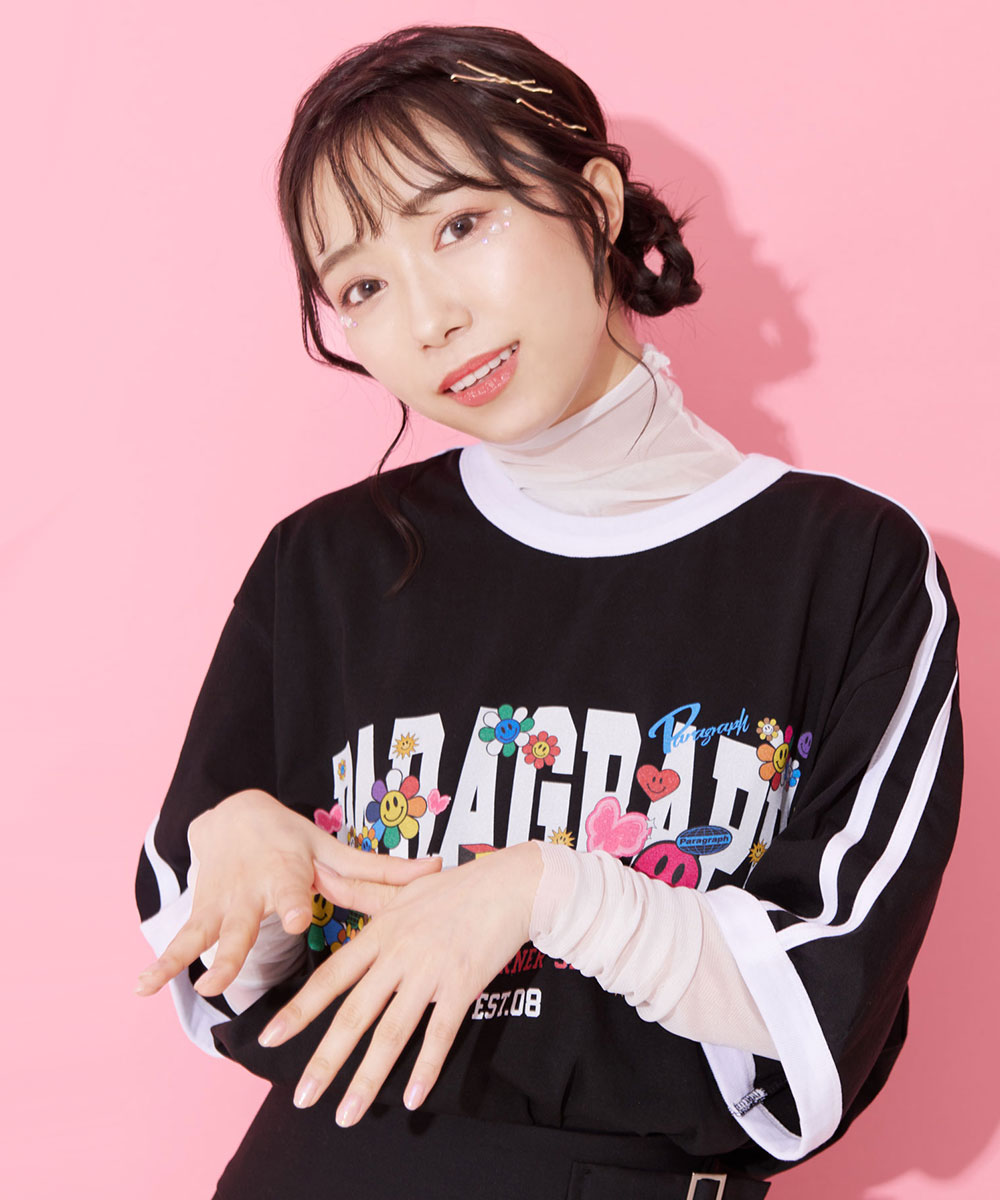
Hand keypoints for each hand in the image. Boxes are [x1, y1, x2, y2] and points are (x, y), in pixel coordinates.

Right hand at [134, 788, 441, 997]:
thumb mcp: (334, 852)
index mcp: (287, 873)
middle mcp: (253, 890)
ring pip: (211, 934)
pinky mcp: (202, 912)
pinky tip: (142, 987)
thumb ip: (383, 870)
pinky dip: (161, 963)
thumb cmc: (295, 841)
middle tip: (229, 971)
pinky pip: (180, 940)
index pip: (291, 890)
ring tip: (199, 986)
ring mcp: (224, 903)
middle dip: (239, 943)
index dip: (294, 902)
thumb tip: (442, 868)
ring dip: (202, 960)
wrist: (233, 815)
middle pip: (246, 921)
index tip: (297, 915)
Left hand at [256, 840, 543, 1124]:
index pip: (331, 977)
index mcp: (380, 933)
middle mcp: (398, 955)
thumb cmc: (455, 888)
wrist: (510, 884)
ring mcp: (430, 971)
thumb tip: (320, 875)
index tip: (270, 1037)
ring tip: (346, 1115)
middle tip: (302, 1097)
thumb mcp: (401, 887)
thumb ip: (359, 891)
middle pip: (354, 1014)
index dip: (300, 1008)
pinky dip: (425, 1067)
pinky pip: (440, 1032)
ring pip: (392, 1032)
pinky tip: (411, 1099)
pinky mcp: (462, 984)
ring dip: (368, 1078)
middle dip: (325, 1059)